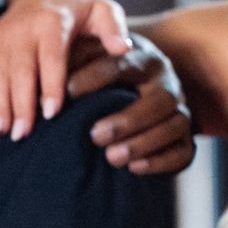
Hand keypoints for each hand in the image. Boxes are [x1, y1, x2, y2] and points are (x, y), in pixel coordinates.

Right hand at [0, 0, 128, 139]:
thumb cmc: (81, 9)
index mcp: (53, 21)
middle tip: (23, 134)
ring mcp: (1, 37)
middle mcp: (22, 29)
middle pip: (20, 70)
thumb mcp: (103, 11)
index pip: (51, 57)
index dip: (51, 85)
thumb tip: (122, 48)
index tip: (52, 113)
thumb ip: (114, 29)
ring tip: (1, 131)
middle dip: (20, 103)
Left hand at [71, 37, 195, 175]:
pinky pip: (185, 152)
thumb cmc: (102, 77)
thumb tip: (41, 91)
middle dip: (128, 120)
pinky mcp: (186, 139)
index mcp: (143, 59)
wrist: (140, 88)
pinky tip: (134, 169)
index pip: (124, 65)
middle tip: (95, 135)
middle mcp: (168, 84)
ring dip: (143, 143)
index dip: (95, 78)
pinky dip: (161, 161)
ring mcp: (181, 112)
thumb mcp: (88, 62)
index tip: (67, 92)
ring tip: (112, 157)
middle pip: (160, 100)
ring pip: (175, 126)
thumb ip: (69, 68)